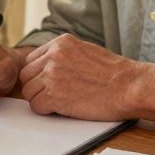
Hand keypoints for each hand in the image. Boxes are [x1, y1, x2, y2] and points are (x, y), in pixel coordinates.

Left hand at [19, 34, 140, 120]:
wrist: (128, 86)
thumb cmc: (113, 72)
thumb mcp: (85, 50)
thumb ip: (64, 54)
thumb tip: (46, 64)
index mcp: (60, 43)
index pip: (32, 60)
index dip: (39, 74)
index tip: (50, 83)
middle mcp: (53, 56)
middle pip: (26, 76)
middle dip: (37, 87)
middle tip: (53, 95)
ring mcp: (51, 76)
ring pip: (28, 92)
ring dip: (41, 100)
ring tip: (60, 102)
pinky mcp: (54, 96)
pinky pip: (36, 107)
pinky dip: (46, 111)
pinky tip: (62, 109)